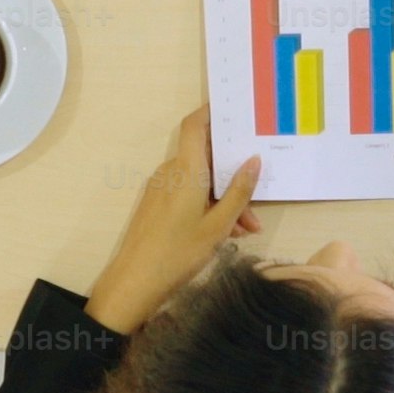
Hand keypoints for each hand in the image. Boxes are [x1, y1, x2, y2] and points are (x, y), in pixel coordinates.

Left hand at [86, 107, 261, 333]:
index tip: (236, 109)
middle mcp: (172, 172)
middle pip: (206, 157)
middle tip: (260, 195)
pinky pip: (190, 195)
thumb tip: (254, 160)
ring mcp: (162, 189)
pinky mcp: (158, 206)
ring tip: (248, 228)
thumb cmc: (178, 252)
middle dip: (234, 174)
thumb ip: (238, 192)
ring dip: (225, 198)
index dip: (212, 112)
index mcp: (185, 169)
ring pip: (201, 181)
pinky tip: (229, 233)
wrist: (134, 283)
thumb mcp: (217, 225)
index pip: (195, 125)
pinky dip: (210, 207)